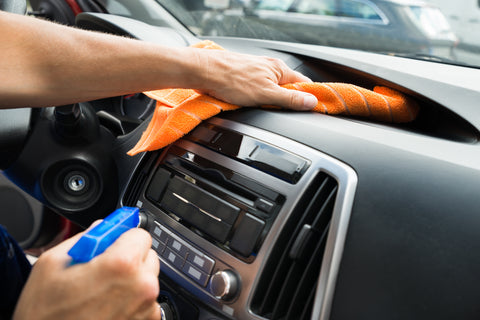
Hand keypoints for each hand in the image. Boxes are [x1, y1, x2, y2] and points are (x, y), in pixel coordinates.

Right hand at [13, 227, 159, 319]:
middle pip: (147, 256)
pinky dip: (132, 301)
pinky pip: (146, 301)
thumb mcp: (52, 264)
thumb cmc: (46, 315)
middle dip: (127, 258)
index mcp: (122, 265)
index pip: (140, 233)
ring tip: (100, 294)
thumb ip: (86, 238)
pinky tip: (107, 308)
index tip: (112, 243)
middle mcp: (142, 286)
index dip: (122, 236)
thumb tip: (103, 227)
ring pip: (147, 279)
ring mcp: (147, 308)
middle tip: (101, 271)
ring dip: (130, 281)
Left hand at [194, 49, 317, 109]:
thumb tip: (311, 101)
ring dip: (267, 101)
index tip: (311, 109)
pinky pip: (255, 91)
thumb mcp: (266, 94)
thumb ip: (290, 99)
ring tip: (257, 106)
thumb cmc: (231, 79)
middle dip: (284, 102)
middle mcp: (268, 68)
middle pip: (287, 88)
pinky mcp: (242, 77)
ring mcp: (255, 72)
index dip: (308, 97)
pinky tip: (246, 103)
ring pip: (269, 91)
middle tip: (277, 112)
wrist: (203, 72)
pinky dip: (254, 99)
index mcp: (279, 69)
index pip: (304, 84)